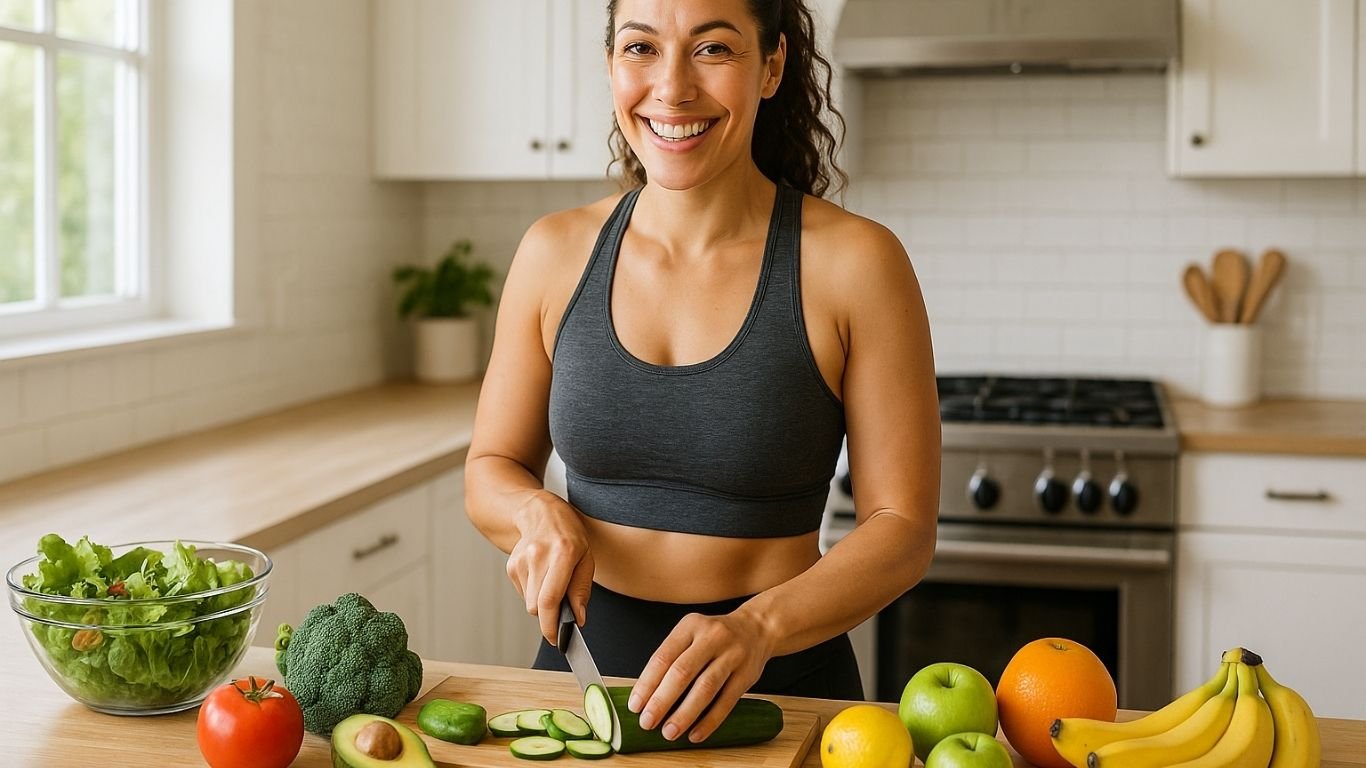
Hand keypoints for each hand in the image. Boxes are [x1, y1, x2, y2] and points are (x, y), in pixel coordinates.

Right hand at [506, 491, 593, 643]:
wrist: (540, 512)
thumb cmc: (569, 535)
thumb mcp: (586, 558)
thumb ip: (581, 590)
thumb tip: (577, 619)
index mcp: (562, 553)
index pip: (549, 599)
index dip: (551, 625)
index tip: (557, 639)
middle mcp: (538, 556)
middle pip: (536, 607)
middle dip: (549, 616)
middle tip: (562, 609)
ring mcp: (520, 560)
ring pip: (529, 603)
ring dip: (542, 603)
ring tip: (553, 582)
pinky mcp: (511, 566)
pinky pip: (524, 593)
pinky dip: (534, 592)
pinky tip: (541, 575)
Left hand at [627, 611, 775, 742]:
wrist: (757, 629)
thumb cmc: (715, 637)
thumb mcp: (692, 634)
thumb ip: (672, 658)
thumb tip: (647, 695)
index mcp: (690, 626)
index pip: (663, 657)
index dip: (647, 684)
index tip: (635, 705)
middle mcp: (712, 637)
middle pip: (682, 672)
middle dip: (661, 701)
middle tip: (647, 722)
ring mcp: (732, 655)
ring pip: (705, 688)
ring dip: (684, 714)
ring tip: (669, 731)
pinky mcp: (747, 674)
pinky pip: (726, 701)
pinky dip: (709, 721)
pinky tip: (696, 734)